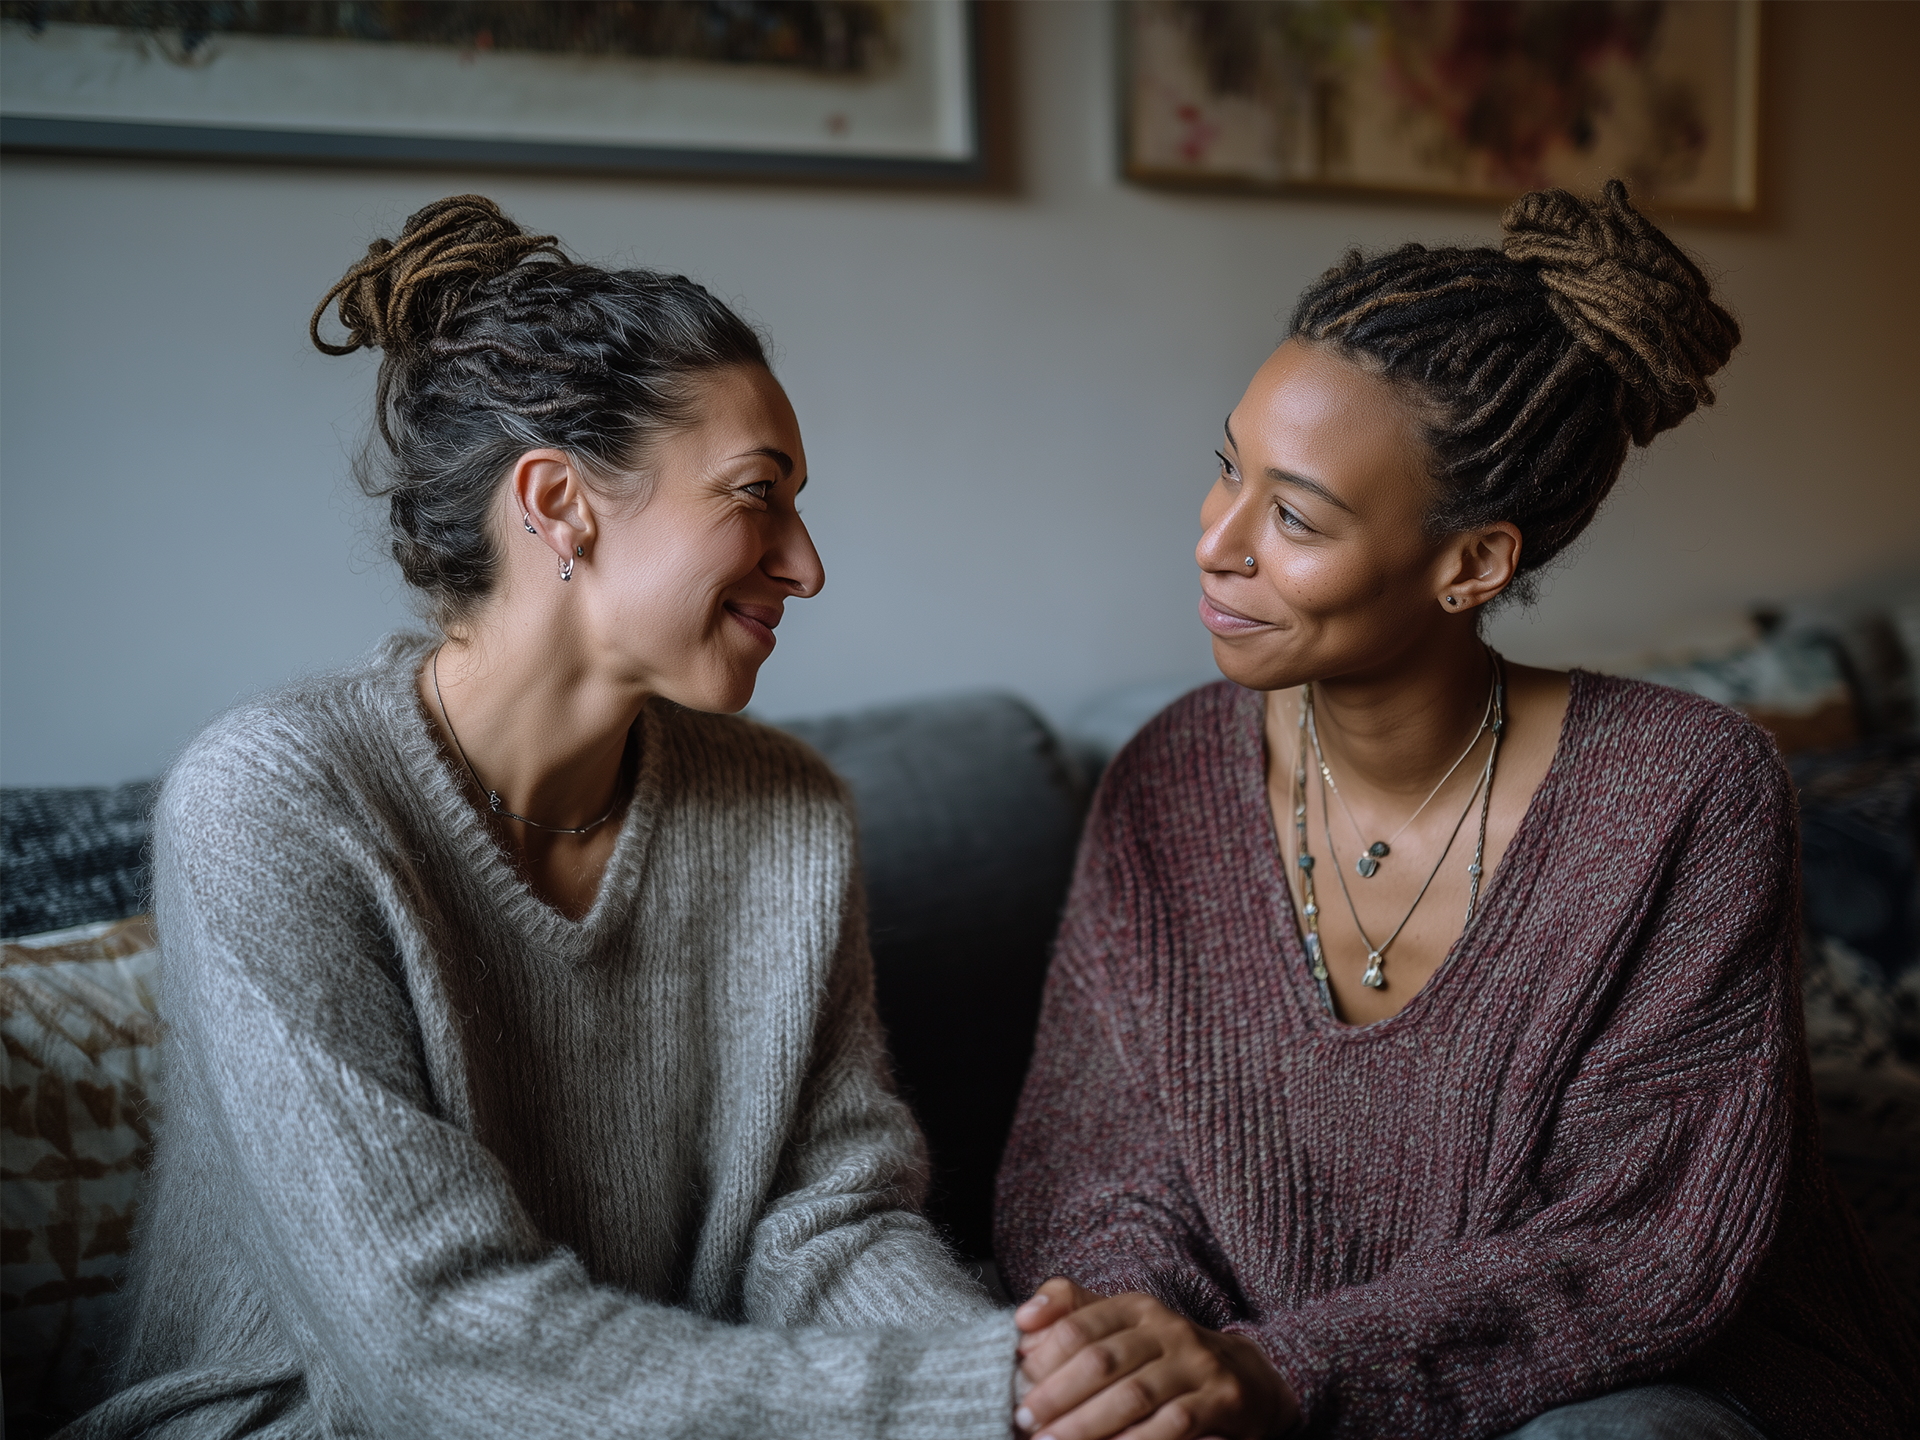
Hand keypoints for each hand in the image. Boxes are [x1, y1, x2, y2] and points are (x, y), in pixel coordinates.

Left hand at [1012, 1280, 1297, 1439]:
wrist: (1244, 1376)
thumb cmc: (1163, 1354)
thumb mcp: (1123, 1325)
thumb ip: (1072, 1313)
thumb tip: (1023, 1319)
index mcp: (1136, 1308)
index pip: (1082, 1325)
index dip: (1046, 1354)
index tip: (1017, 1382)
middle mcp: (1167, 1329)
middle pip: (1103, 1361)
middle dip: (1059, 1394)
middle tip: (1025, 1419)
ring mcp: (1196, 1364)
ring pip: (1134, 1395)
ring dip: (1088, 1425)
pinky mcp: (1220, 1399)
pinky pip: (1174, 1423)